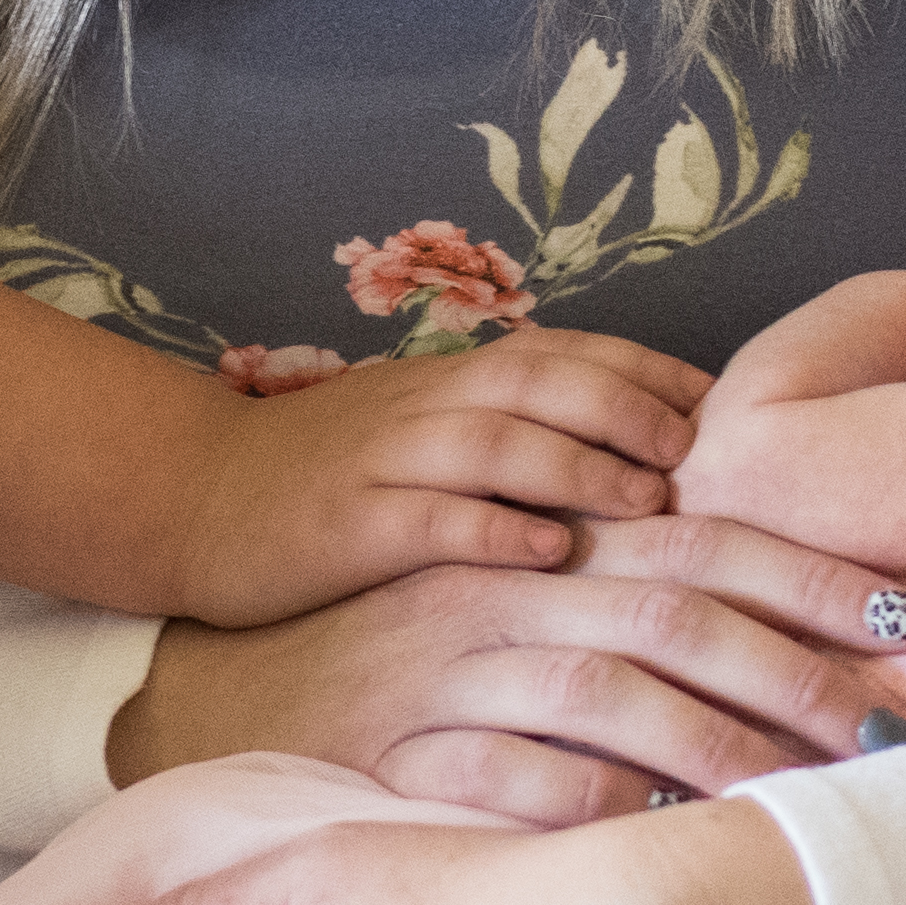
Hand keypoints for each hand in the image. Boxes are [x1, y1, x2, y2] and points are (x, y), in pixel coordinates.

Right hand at [113, 509, 905, 819]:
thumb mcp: (509, 599)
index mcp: (542, 546)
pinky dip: (591, 808)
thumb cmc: (395, 657)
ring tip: (805, 797)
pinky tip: (665, 841)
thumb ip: (622, 596)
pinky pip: (509, 783)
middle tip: (886, 729)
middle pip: (670, 608)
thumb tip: (785, 629)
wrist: (211, 697)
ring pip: (601, 691)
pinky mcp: (395, 757)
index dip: (807, 571)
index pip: (698, 536)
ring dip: (714, 743)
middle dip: (791, 664)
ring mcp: (446, 674)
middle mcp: (504, 594)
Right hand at [168, 328, 707, 620]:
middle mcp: (424, 406)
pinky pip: (429, 518)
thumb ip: (504, 434)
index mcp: (448, 382)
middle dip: (628, 407)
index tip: (717, 406)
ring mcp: (382, 462)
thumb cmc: (321, 479)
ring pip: (495, 441)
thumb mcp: (416, 436)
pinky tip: (548, 553)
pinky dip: (493, 530)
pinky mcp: (347, 526)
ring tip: (649, 502)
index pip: (565, 351)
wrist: (188, 499)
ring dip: (579, 465)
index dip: (645, 371)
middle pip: (543, 380)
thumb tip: (623, 454)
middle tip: (699, 452)